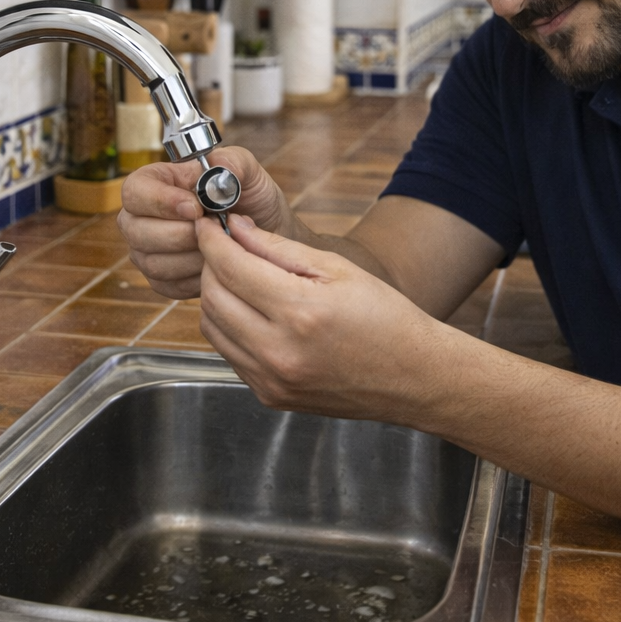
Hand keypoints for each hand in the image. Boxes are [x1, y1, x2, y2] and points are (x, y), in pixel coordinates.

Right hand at [117, 147, 294, 298]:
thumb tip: (218, 166)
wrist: (264, 239)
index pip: (135, 191)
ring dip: (194, 256)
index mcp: (155, 182)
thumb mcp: (249, 173)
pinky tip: (216, 263)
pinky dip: (197, 277)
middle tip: (216, 228)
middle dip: (183, 233)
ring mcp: (147, 250)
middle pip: (137, 231)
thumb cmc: (252, 201)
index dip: (161, 201)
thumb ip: (235, 162)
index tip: (196, 208)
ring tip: (221, 244)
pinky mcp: (161, 280)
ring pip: (153, 262)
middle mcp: (141, 217)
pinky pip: (169, 285)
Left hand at [194, 214, 458, 421]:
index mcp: (300, 312)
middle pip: (212, 297)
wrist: (413, 377)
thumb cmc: (385, 319)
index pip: (230, 267)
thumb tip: (234, 229)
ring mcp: (271, 380)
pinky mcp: (269, 396)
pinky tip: (252, 312)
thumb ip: (278, 247)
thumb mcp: (338, 269)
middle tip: (224, 248)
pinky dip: (230, 327)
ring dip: (216, 297)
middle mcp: (279, 351)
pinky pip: (230, 353)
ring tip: (239, 278)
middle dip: (210, 266)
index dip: (211, 241)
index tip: (207, 225)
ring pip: (212, 328)